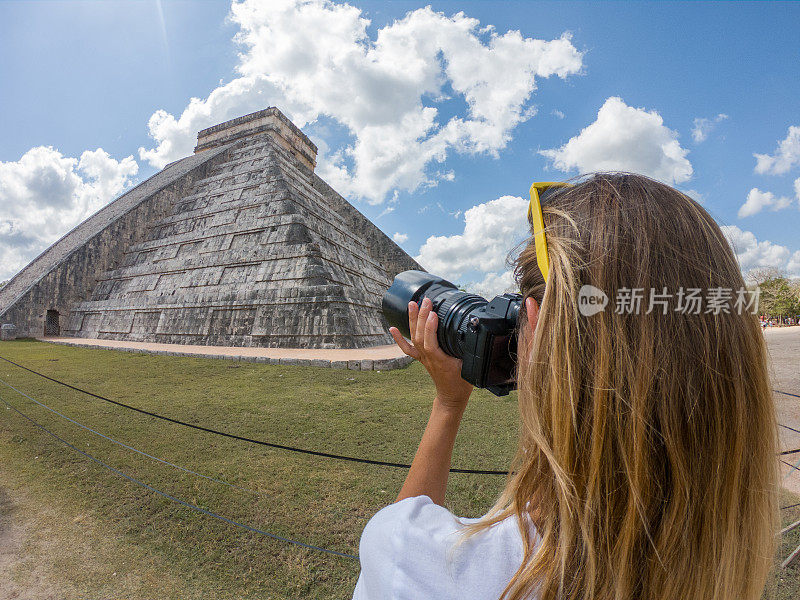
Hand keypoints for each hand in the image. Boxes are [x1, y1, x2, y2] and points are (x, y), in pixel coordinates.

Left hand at [389, 297, 472, 411]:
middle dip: (422, 316)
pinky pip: (408, 348)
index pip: (430, 342)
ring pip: (414, 338)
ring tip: (412, 304)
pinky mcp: (421, 358)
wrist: (451, 397)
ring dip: (412, 320)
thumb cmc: (460, 383)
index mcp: (440, 360)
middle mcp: (428, 358)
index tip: (433, 313)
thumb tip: (472, 336)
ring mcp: (423, 357)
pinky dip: (399, 338)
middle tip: (425, 301)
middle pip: (420, 336)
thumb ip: (468, 352)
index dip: (430, 328)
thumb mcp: (469, 367)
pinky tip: (392, 328)